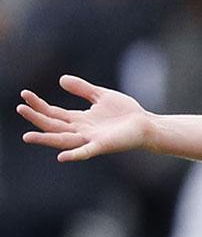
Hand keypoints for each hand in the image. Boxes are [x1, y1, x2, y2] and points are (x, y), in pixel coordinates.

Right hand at [17, 76, 153, 161]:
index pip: (53, 113)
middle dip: (37, 118)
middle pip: (53, 126)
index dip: (39, 105)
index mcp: (80, 120)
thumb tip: (61, 79)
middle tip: (20, 108)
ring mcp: (91, 140)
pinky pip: (86, 152)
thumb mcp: (101, 95)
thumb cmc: (126, 113)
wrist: (147, 125)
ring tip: (28, 136)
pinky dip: (74, 155)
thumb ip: (82, 89)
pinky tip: (61, 157)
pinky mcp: (103, 146)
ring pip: (63, 140)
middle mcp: (82, 131)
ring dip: (46, 138)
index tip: (24, 94)